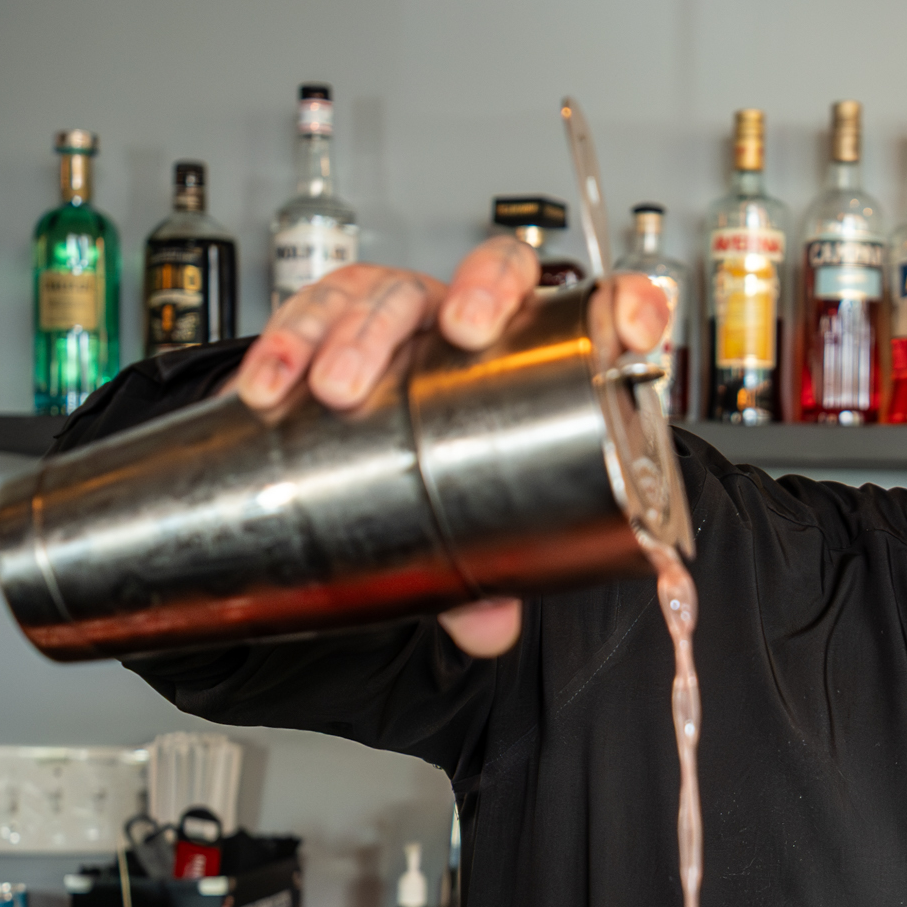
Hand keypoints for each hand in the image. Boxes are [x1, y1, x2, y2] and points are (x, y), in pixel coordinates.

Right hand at [232, 241, 670, 658]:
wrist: (359, 447)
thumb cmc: (441, 468)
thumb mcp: (472, 525)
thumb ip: (489, 580)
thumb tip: (488, 632)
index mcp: (533, 358)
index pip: (598, 312)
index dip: (624, 305)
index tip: (636, 322)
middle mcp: (473, 319)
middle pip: (492, 274)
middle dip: (479, 293)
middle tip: (461, 332)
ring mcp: (404, 310)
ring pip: (388, 294)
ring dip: (360, 335)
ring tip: (339, 388)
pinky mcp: (330, 313)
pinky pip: (306, 313)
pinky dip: (282, 347)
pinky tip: (270, 388)